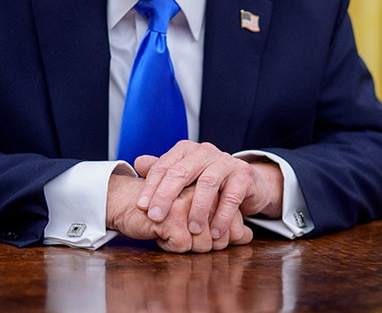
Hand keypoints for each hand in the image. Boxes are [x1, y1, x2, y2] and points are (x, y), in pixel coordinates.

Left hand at [131, 141, 283, 242]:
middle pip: (181, 171)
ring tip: (191, 230)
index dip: (151, 186)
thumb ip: (161, 171)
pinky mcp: (243, 175)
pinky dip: (222, 216)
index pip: (164, 166)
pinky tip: (215, 232)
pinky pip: (231, 196)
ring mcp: (226, 161)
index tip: (141, 207)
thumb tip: (137, 163)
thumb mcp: (184, 177)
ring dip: (198, 209)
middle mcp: (205, 151)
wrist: (245, 181)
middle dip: (166, 196)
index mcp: (186, 150)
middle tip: (156, 217)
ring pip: (208, 183)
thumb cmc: (207, 181)